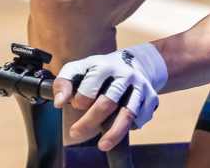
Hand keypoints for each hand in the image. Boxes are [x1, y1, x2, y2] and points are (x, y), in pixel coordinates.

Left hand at [53, 43, 167, 151]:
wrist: (135, 64)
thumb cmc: (100, 71)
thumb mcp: (80, 69)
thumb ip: (64, 83)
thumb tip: (58, 103)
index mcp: (104, 66)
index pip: (90, 87)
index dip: (80, 100)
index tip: (75, 105)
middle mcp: (124, 75)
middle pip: (107, 103)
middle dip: (90, 121)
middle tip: (75, 133)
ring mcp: (140, 87)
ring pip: (128, 114)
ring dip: (114, 133)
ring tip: (102, 145)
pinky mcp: (151, 98)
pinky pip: (141, 118)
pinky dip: (131, 128)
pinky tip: (119, 130)